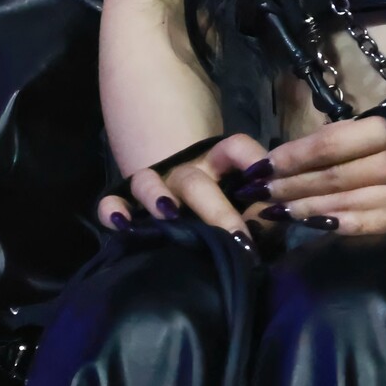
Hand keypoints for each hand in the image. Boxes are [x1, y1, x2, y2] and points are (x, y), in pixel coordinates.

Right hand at [97, 132, 284, 239]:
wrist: (175, 180)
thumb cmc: (218, 194)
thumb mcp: (240, 195)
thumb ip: (259, 209)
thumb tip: (273, 226)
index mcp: (216, 163)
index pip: (236, 148)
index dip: (253, 158)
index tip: (267, 177)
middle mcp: (184, 171)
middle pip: (197, 182)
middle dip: (217, 210)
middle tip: (237, 236)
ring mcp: (153, 184)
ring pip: (148, 181)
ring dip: (156, 195)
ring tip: (168, 214)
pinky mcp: (126, 200)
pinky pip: (112, 200)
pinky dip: (112, 209)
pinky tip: (121, 224)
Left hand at [231, 114, 385, 236]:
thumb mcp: (368, 131)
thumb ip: (330, 141)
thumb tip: (274, 153)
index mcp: (382, 129)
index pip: (328, 144)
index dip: (291, 156)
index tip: (259, 167)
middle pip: (331, 175)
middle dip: (288, 185)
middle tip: (256, 194)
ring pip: (344, 200)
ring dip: (304, 208)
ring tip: (273, 212)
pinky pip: (369, 223)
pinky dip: (341, 224)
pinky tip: (314, 227)